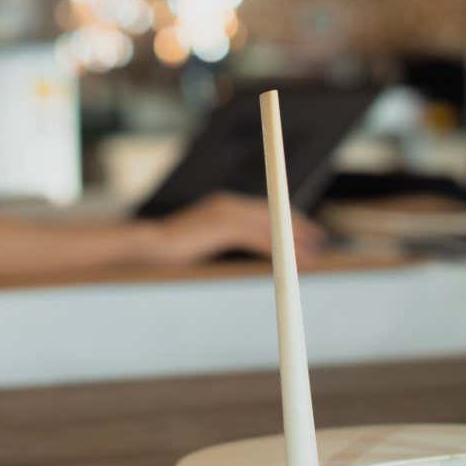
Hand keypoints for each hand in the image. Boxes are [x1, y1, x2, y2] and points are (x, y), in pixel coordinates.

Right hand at [142, 192, 325, 265]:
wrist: (147, 244)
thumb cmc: (166, 248)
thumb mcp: (198, 240)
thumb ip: (216, 238)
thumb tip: (226, 248)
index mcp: (222, 204)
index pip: (262, 209)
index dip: (284, 219)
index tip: (301, 231)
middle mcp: (228, 204)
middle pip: (272, 213)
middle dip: (297, 226)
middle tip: (318, 239)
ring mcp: (226, 214)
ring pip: (270, 227)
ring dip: (293, 241)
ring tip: (312, 253)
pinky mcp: (224, 228)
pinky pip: (259, 239)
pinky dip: (279, 250)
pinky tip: (292, 261)